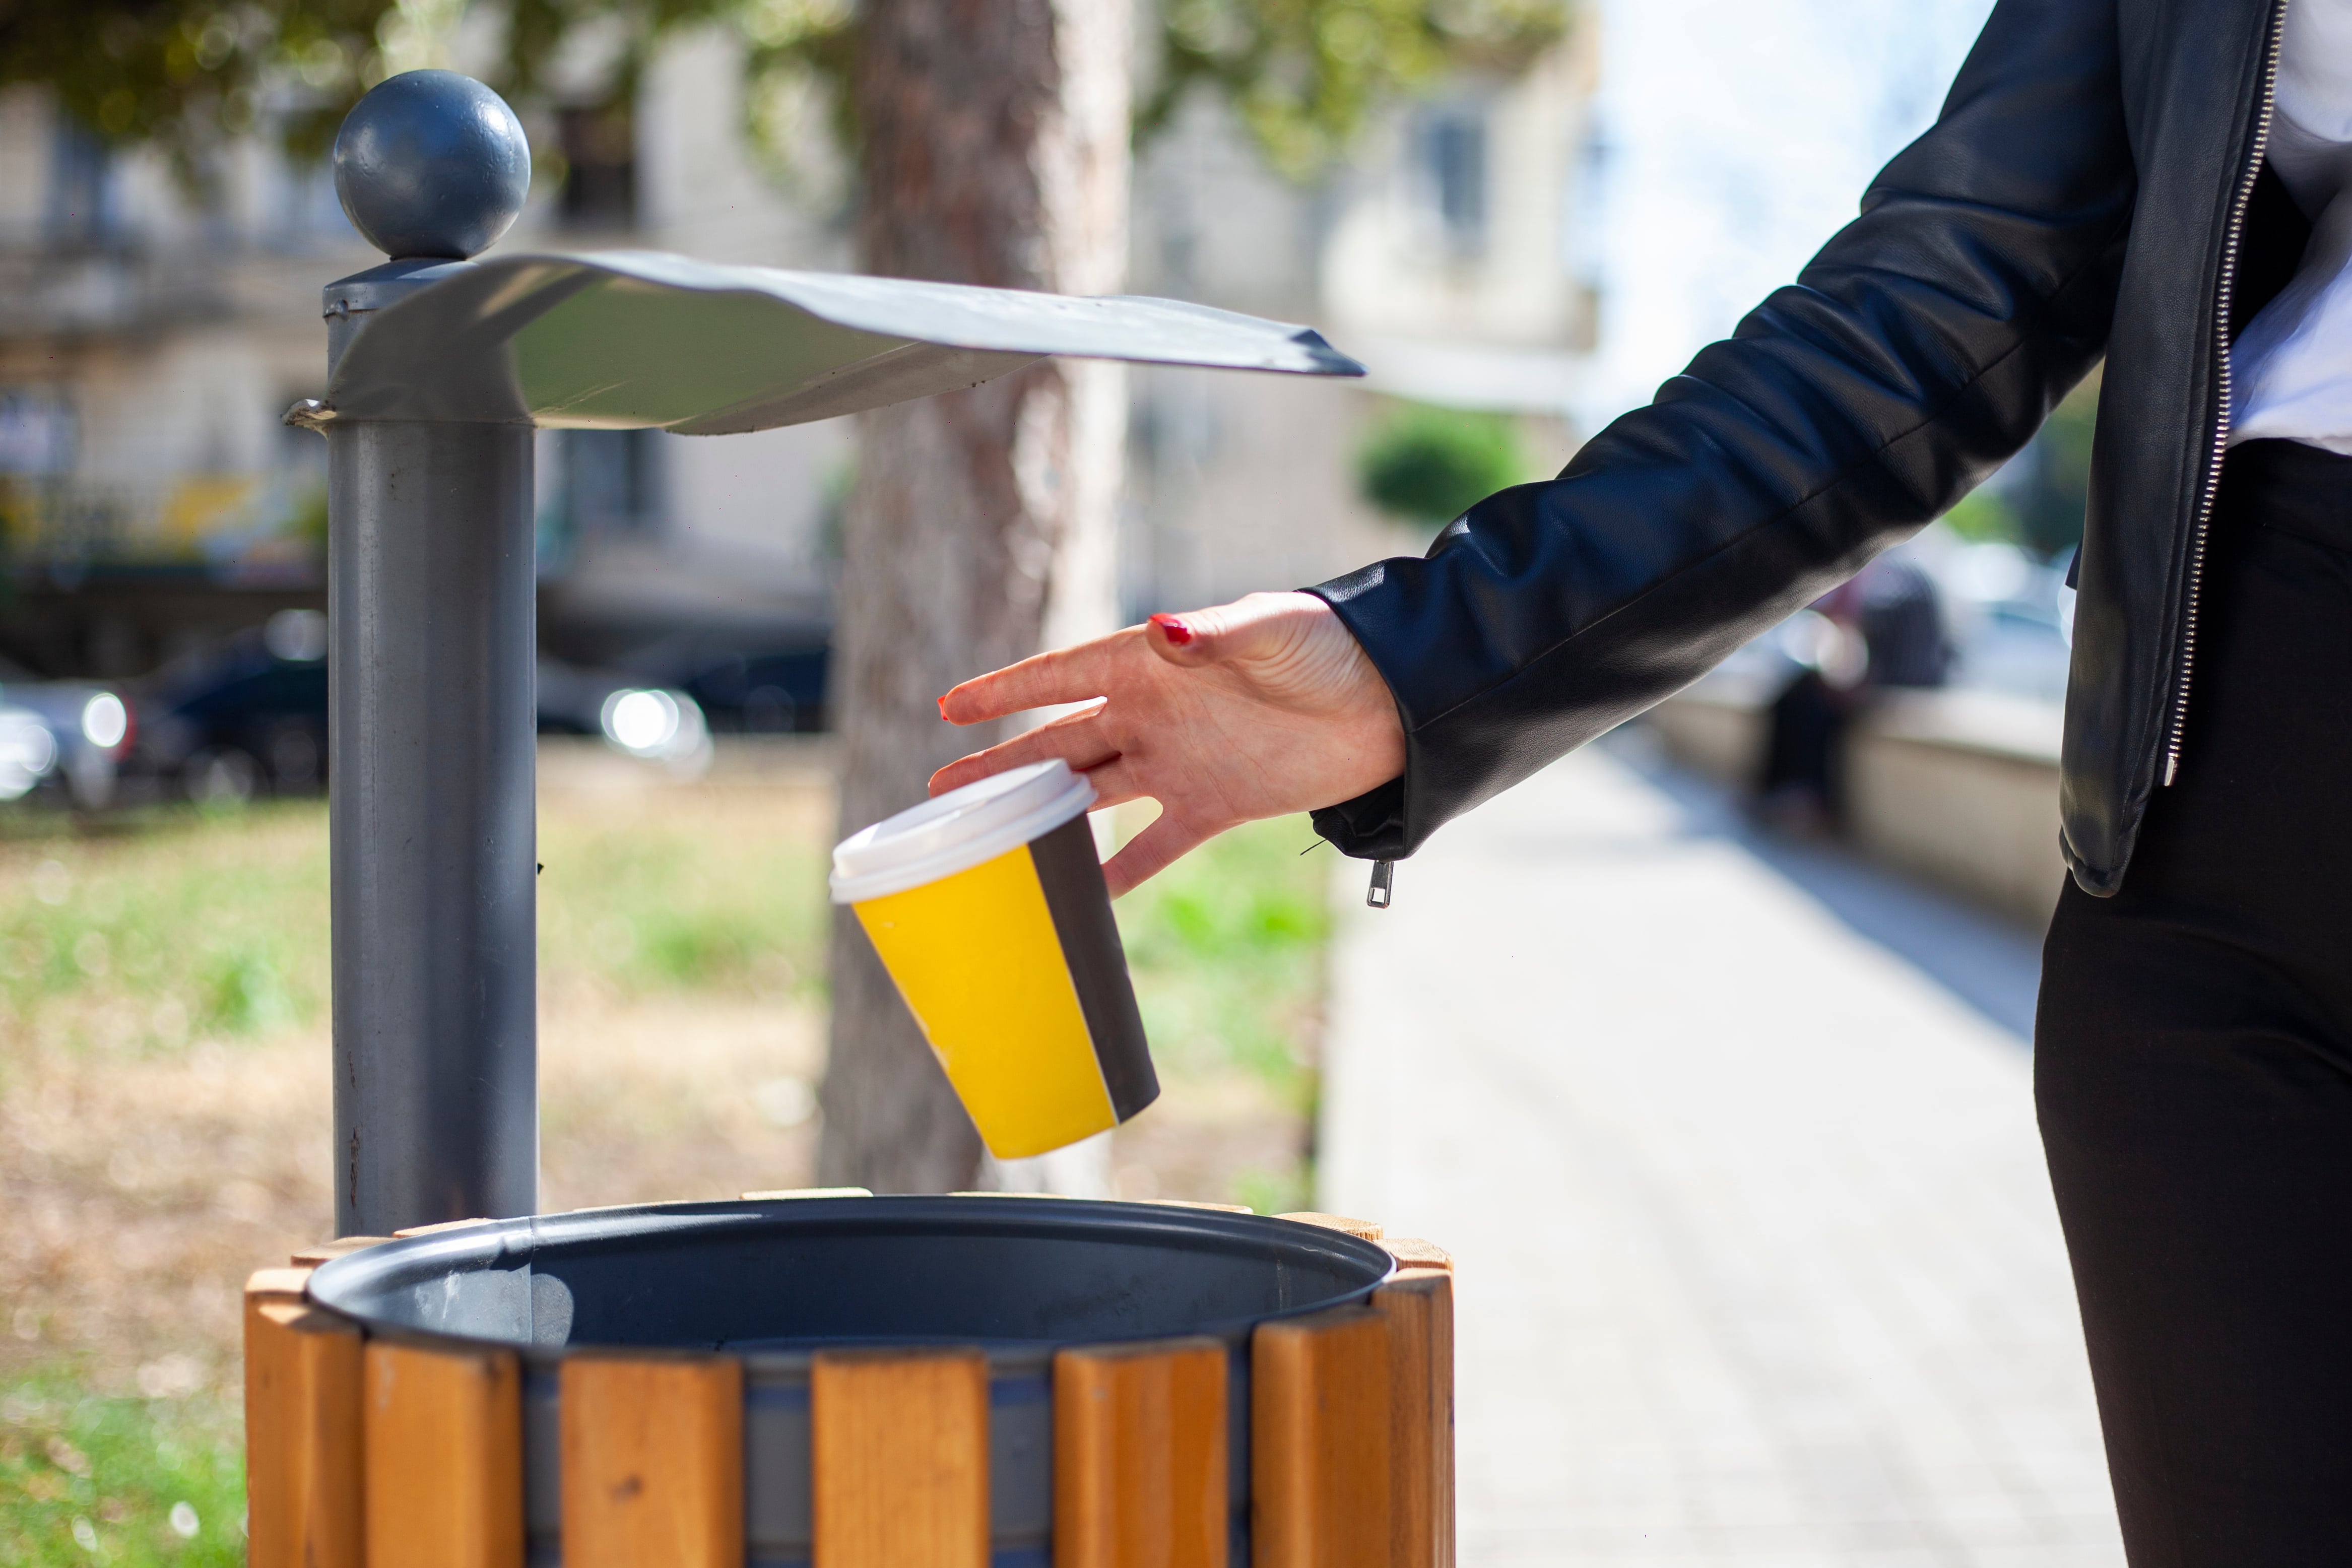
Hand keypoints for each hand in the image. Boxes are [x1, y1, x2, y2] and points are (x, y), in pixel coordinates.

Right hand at [931, 591, 1405, 893]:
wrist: (1390, 702)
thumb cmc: (1329, 648)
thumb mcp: (1272, 631)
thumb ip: (1215, 633)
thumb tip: (1164, 628)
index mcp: (1152, 663)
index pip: (1061, 676)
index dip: (1005, 691)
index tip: (950, 708)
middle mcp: (1153, 713)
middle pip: (1059, 741)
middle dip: (1000, 764)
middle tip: (940, 788)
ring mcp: (1179, 762)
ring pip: (1092, 792)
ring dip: (1042, 813)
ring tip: (986, 838)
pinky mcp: (1214, 805)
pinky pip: (1153, 845)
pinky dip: (1119, 871)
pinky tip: (1083, 896)